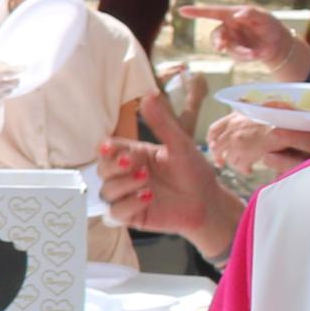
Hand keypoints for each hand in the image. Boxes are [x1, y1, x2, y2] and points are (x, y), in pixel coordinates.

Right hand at [99, 129, 237, 246]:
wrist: (208, 202)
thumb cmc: (194, 172)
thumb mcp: (179, 144)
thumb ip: (161, 123)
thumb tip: (148, 95)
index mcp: (135, 155)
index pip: (107, 149)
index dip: (105, 149)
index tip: (110, 148)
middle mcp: (127, 175)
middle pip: (101, 169)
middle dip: (113, 166)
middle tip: (134, 164)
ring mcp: (128, 196)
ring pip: (105, 191)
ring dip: (122, 184)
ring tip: (145, 180)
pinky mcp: (132, 215)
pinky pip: (115, 212)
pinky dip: (128, 204)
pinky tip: (148, 197)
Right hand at [201, 4, 306, 77]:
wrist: (278, 44)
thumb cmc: (269, 25)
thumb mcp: (263, 16)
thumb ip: (250, 13)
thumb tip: (237, 16)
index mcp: (232, 14)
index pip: (211, 12)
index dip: (196, 12)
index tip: (182, 11)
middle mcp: (228, 27)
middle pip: (216, 35)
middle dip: (218, 41)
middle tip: (221, 47)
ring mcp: (231, 41)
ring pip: (227, 49)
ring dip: (240, 52)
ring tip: (255, 53)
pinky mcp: (235, 52)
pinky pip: (235, 56)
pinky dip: (246, 56)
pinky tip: (257, 54)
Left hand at [207, 110, 309, 183]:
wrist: (285, 124)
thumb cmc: (277, 114)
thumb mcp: (258, 107)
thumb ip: (248, 110)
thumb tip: (244, 108)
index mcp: (234, 117)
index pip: (214, 129)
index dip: (212, 139)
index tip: (213, 145)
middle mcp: (232, 130)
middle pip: (217, 147)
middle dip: (218, 156)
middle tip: (221, 163)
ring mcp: (238, 143)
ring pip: (229, 158)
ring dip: (235, 164)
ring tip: (242, 167)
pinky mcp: (246, 154)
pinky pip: (240, 166)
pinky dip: (244, 169)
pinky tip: (249, 170)